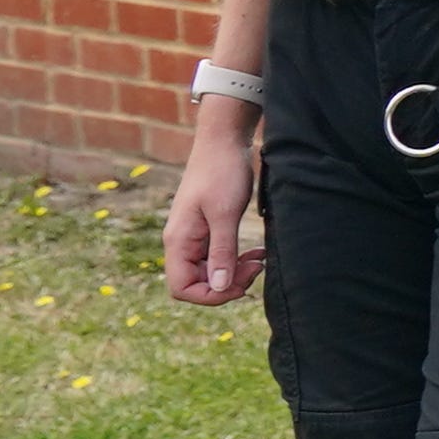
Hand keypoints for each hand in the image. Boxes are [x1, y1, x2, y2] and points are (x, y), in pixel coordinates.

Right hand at [165, 120, 262, 305]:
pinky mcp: (207, 229)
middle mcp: (181, 243)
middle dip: (228, 284)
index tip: (241, 284)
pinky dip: (236, 260)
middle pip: (197, 283)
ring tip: (259, 260)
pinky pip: (217, 257)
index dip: (211, 296)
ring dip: (234, 273)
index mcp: (178, 241)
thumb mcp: (225, 213)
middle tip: (257, 267)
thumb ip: (222, 251)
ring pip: (209, 272)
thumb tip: (221, 287)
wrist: (223, 142)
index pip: (182, 288)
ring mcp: (193, 236)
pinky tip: (256, 254)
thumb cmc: (222, 172)